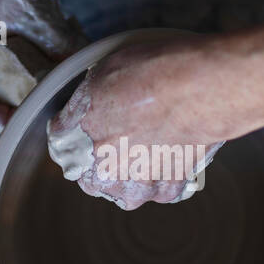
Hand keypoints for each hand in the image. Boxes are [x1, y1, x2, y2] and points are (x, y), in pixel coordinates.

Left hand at [47, 35, 240, 208]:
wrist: (199, 88)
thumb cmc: (151, 74)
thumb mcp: (100, 75)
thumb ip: (81, 104)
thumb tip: (74, 116)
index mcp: (78, 143)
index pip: (64, 146)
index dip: (78, 133)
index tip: (91, 126)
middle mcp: (104, 172)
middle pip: (93, 175)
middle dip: (104, 159)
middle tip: (126, 133)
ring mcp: (138, 185)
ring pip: (126, 189)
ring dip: (134, 173)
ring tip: (150, 144)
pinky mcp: (169, 188)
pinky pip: (160, 189)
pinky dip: (164, 175)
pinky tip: (171, 151)